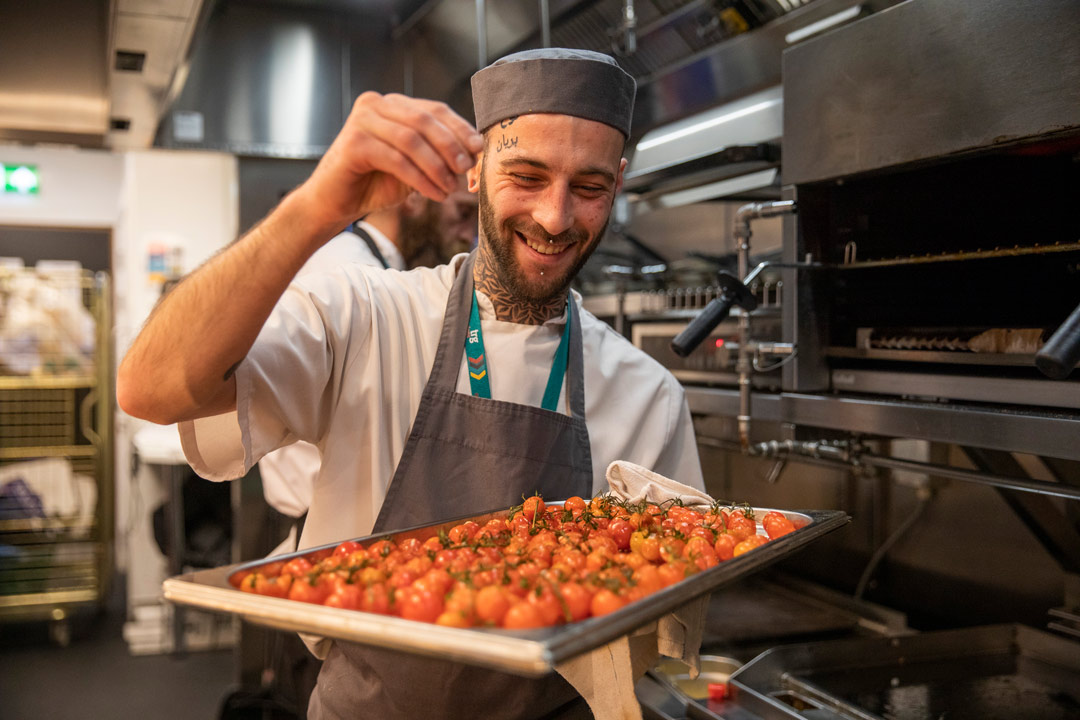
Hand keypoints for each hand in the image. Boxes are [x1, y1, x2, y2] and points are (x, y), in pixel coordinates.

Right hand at [299, 92, 482, 228]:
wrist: (336, 202)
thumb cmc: (376, 182)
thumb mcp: (415, 165)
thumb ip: (438, 154)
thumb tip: (475, 153)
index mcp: (393, 104)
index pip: (434, 110)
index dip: (460, 129)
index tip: (478, 149)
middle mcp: (375, 105)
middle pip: (425, 121)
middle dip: (451, 146)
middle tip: (466, 170)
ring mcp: (361, 121)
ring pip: (412, 140)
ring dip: (437, 167)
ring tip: (450, 188)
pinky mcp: (353, 143)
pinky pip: (397, 160)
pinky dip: (420, 179)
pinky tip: (433, 194)